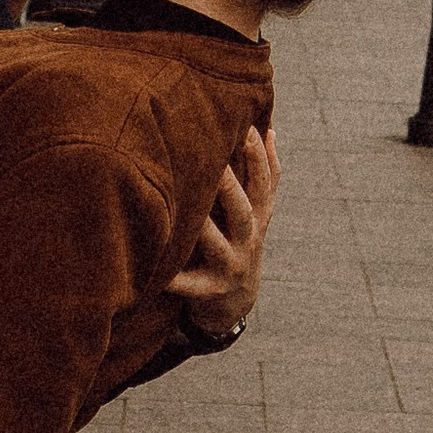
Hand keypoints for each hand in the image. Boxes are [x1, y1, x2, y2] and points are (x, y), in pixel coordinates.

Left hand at [167, 125, 278, 337]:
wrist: (235, 303)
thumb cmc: (240, 243)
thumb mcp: (259, 213)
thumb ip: (265, 174)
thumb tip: (269, 128)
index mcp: (259, 217)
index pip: (264, 183)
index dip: (259, 158)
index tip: (247, 129)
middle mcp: (249, 240)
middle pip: (242, 210)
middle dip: (229, 186)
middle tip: (215, 162)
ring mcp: (231, 266)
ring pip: (217, 244)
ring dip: (203, 228)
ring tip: (189, 209)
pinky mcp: (210, 290)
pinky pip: (191, 285)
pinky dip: (177, 280)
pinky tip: (162, 273)